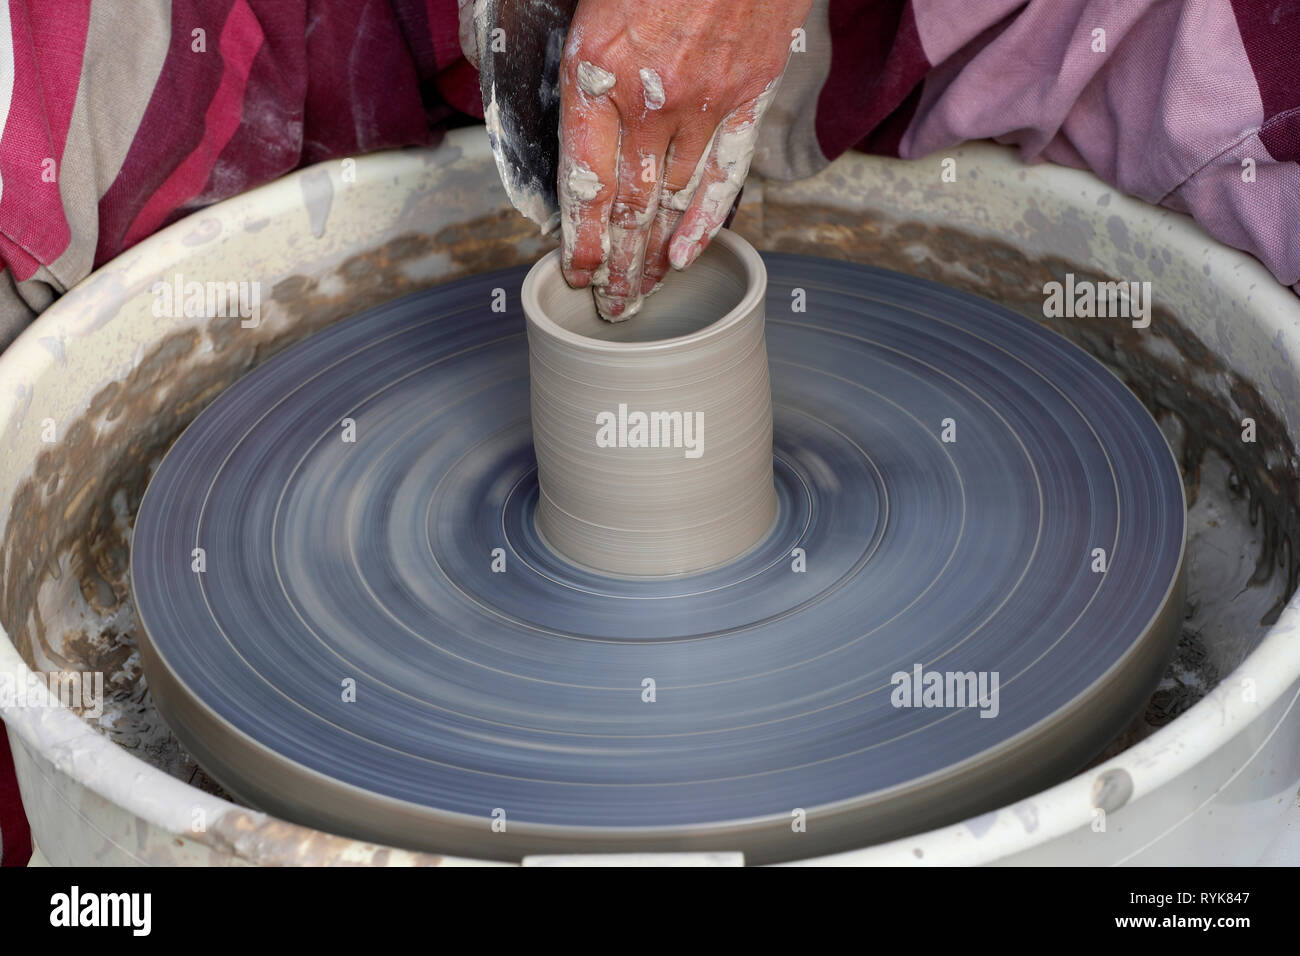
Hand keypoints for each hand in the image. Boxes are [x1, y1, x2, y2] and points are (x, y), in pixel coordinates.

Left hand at [558, 0, 811, 318]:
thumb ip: (561, 54)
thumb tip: (509, 73)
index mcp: (597, 72)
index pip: (586, 183)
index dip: (582, 239)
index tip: (577, 274)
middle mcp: (650, 100)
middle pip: (631, 206)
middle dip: (620, 264)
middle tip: (613, 308)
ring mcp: (705, 102)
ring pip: (673, 198)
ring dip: (655, 253)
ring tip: (643, 292)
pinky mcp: (748, 95)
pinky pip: (725, 173)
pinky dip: (705, 220)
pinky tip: (687, 255)